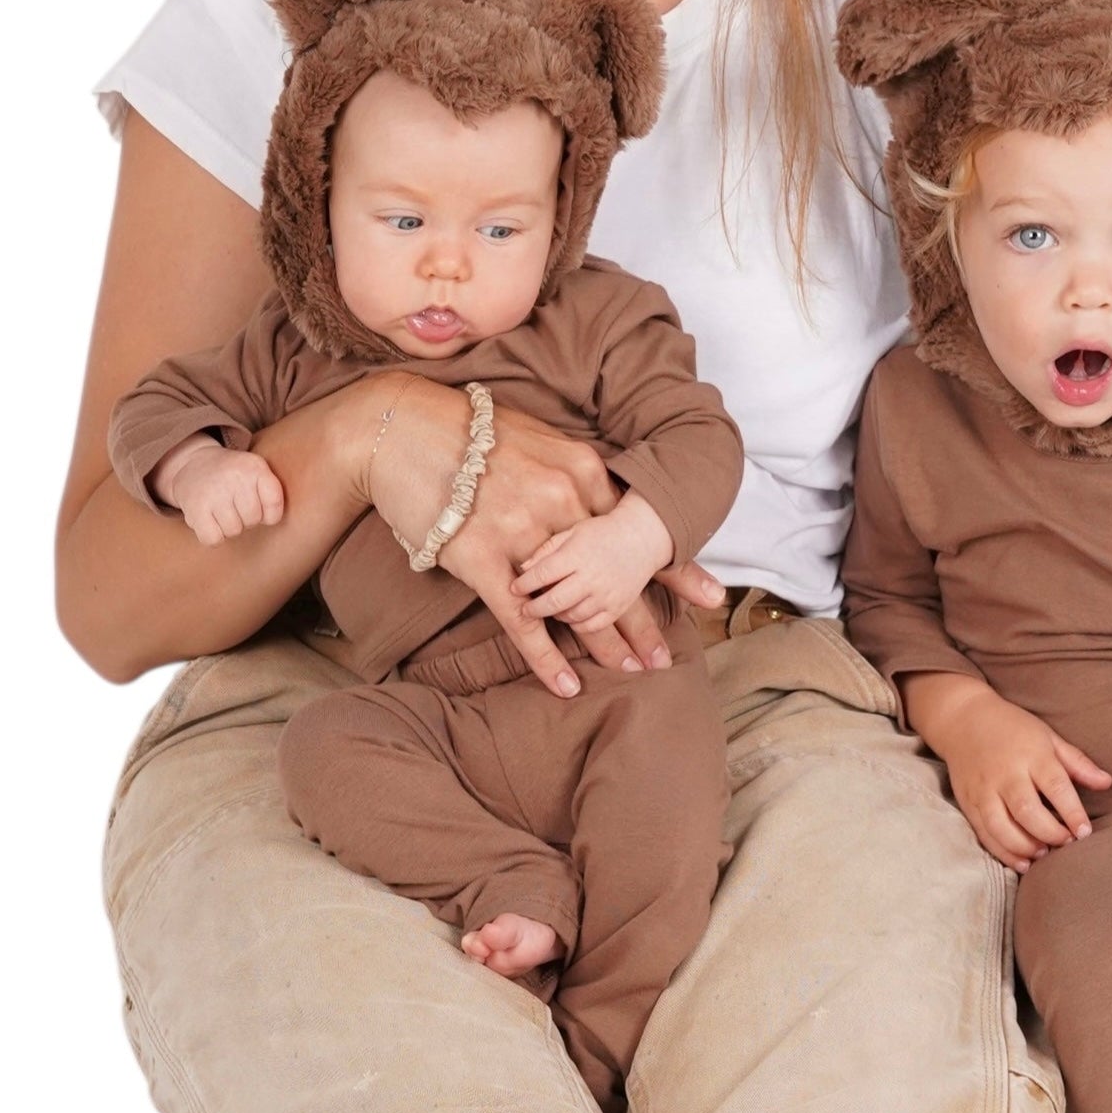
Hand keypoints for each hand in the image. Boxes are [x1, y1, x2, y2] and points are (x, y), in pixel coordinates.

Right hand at [154, 436, 285, 546]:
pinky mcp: (196, 508)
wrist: (193, 464)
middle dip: (246, 519)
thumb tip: (272, 521)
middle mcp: (235, 476)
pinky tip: (209, 520)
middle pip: (253, 519)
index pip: (274, 502)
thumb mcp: (256, 471)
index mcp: (254, 466)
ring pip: (233, 531)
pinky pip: (214, 539)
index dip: (268, 512)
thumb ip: (272, 493)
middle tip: (234, 505)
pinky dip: (212, 536)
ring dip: (228, 527)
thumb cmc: (233, 476)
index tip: (258, 505)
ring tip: (220, 510)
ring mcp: (214, 492)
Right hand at [365, 385, 720, 696]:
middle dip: (644, 620)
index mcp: (581, 469)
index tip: (711, 596)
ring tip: (631, 672)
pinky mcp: (480, 558)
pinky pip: (523, 619)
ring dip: (604, 643)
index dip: (674, 568)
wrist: (400, 427)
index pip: (638, 528)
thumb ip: (573, 473)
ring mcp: (521, 531)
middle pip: (614, 573)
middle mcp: (561, 501)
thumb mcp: (538, 438)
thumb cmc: (468, 430)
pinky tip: (566, 685)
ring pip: (575, 601)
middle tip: (667, 657)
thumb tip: (604, 504)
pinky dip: (546, 657)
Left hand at [512, 493, 675, 634]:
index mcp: (578, 554)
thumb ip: (547, 549)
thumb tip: (523, 568)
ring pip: (571, 616)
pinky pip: (590, 626)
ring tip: (550, 608)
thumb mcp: (573, 531)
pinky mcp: (617, 608)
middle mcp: (592, 577)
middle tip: (525, 610)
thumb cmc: (602, 533)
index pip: (543, 574)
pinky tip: (571, 613)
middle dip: (534, 609)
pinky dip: (577, 624)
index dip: (524, 585)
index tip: (514, 589)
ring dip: (555, 615)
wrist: (642, 539)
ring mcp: (606, 594)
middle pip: (554, 601)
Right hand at [903, 674, 1111, 872]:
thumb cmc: (1013, 728)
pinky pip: (984, 834)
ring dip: (1026, 847)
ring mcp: (984, 789)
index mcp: (1031, 754)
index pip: (1056, 786)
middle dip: (1050, 834)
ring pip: (1002, 827)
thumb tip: (1107, 783)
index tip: (1085, 832)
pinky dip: (1003, 852)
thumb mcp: (1048, 737)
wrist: (963, 719)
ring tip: (1043, 853)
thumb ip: (1077, 763)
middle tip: (1066, 843)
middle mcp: (1006, 773)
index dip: (1072, 813)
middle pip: (1028, 811)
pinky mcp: (968, 802)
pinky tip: (1022, 862)